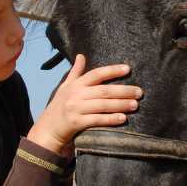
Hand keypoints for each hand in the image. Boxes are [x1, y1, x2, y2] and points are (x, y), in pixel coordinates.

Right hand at [26, 54, 141, 154]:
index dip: (112, 70)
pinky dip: (111, 119)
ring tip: (135, 105)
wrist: (47, 130)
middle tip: (139, 92)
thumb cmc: (59, 107)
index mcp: (75, 84)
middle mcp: (76, 94)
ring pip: (103, 105)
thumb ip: (75, 72)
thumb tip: (81, 55)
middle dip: (124, 90)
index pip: (96, 74)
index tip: (128, 69)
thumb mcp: (65, 88)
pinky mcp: (76, 123)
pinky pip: (97, 120)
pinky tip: (123, 118)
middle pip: (104, 90)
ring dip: (121, 104)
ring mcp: (75, 108)